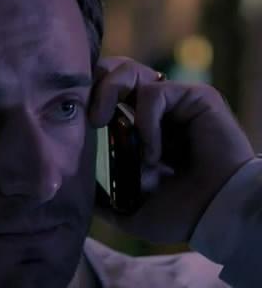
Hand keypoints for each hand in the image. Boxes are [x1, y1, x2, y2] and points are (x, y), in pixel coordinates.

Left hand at [89, 57, 255, 242]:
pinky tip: (154, 154)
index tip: (72, 119)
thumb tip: (76, 194)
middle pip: (113, 70)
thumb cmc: (180, 214)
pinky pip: (154, 93)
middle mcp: (155, 110)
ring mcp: (176, 101)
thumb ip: (103, 201)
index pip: (105, 93)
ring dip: (109, 93)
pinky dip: (146, 124)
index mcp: (138, 129)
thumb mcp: (129, 210)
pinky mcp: (196, 97)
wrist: (214, 217)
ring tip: (101, 123)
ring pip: (129, 70)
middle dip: (92, 84)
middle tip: (86, 115)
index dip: (86, 97)